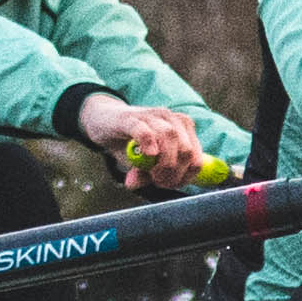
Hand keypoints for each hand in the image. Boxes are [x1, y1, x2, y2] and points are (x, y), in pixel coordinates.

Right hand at [74, 95, 213, 189]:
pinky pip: (145, 130)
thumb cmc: (131, 143)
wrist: (104, 121)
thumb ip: (146, 175)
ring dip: (163, 163)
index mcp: (183, 129)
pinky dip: (149, 144)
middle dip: (174, 172)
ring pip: (170, 137)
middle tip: (157, 181)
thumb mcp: (143, 163)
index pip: (197, 158)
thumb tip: (137, 184)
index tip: (170, 184)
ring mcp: (152, 116)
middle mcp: (172, 119)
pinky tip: (148, 155)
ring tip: (150, 174)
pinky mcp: (130, 118)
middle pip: (186, 150)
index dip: (186, 177)